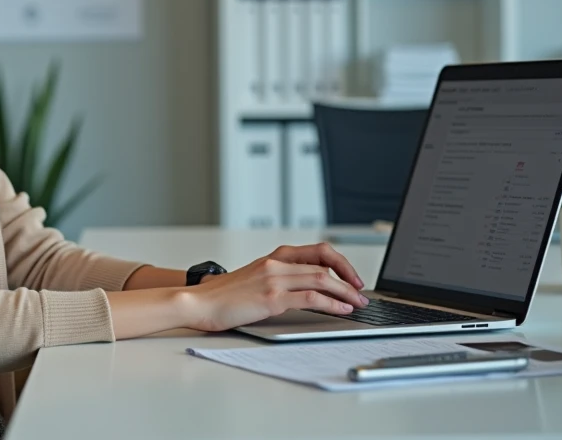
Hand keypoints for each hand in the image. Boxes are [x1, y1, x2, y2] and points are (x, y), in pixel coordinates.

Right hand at [180, 243, 368, 332]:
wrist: (199, 302)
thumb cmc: (224, 296)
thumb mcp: (255, 279)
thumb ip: (278, 279)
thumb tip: (307, 289)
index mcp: (274, 257)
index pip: (318, 250)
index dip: (341, 262)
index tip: (352, 277)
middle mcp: (276, 263)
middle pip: (325, 263)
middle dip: (349, 278)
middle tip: (361, 293)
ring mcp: (274, 279)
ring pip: (321, 278)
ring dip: (345, 292)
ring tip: (357, 304)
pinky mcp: (271, 298)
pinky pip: (310, 298)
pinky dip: (331, 304)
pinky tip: (341, 311)